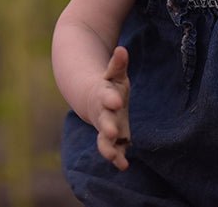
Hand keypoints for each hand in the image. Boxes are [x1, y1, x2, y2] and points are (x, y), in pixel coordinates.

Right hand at [89, 46, 131, 169]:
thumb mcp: (114, 74)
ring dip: (108, 149)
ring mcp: (106, 128)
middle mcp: (103, 114)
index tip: (115, 101)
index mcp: (103, 95)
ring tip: (114, 158)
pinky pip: (114, 150)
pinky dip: (118, 158)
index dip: (110, 98)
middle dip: (107, 127)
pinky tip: (124, 166)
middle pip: (104, 121)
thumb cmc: (109, 85)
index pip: (106, 96)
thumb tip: (122, 50)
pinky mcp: (114, 139)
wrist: (93, 101)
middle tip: (112, 132)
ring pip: (104, 141)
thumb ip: (117, 64)